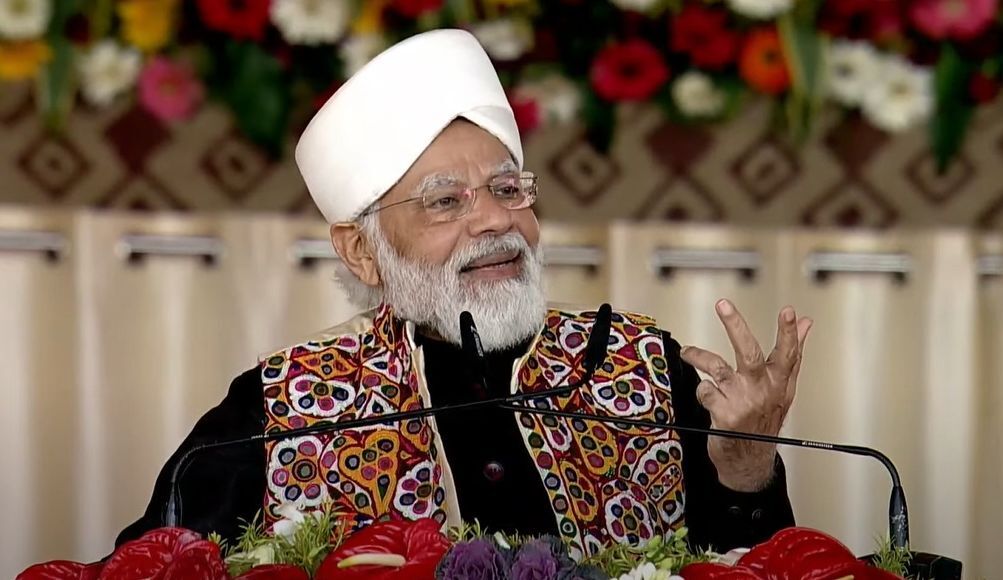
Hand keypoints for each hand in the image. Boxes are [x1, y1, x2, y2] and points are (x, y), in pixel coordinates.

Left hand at [680, 299, 811, 491]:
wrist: (748, 461)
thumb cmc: (764, 419)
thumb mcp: (783, 387)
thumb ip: (793, 352)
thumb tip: (807, 322)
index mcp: (780, 382)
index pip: (788, 354)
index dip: (790, 333)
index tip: (789, 312)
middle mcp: (762, 390)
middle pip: (749, 353)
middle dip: (736, 325)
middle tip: (723, 304)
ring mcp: (743, 402)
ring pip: (716, 367)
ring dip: (698, 356)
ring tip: (688, 352)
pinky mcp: (724, 415)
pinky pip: (705, 390)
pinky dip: (703, 391)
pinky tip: (709, 397)